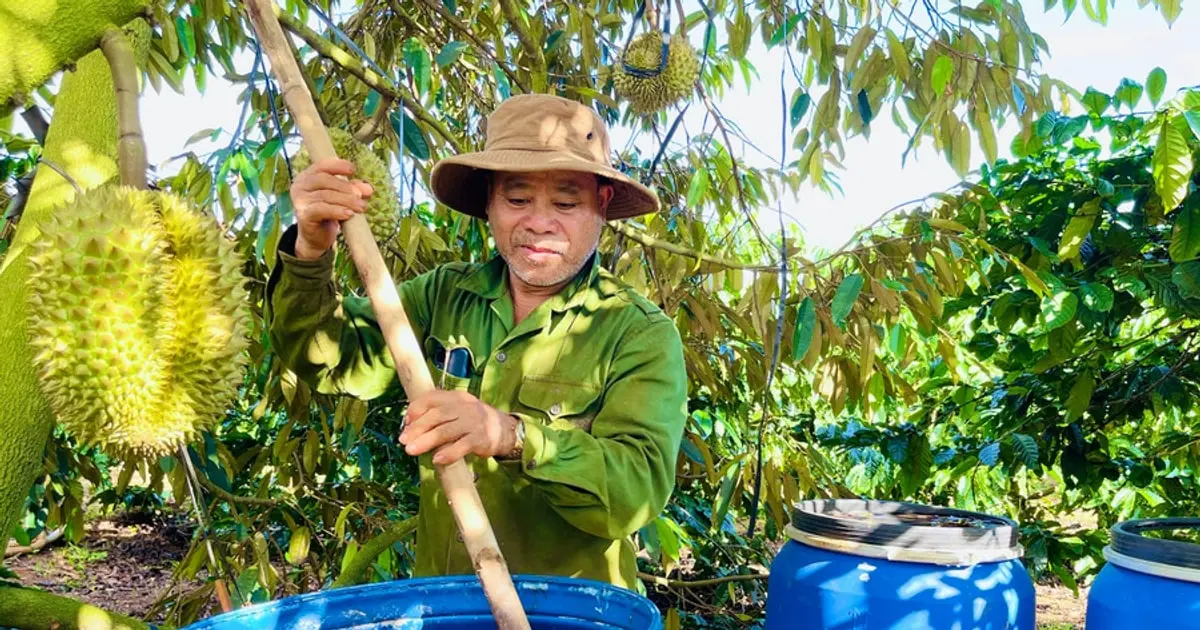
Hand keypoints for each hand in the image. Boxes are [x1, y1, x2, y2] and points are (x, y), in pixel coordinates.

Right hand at [289, 158, 374, 258]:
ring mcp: (299, 200)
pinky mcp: (303, 215)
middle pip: (324, 180)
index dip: (338, 165)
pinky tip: (349, 214)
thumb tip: (368, 189)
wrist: (316, 238)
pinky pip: (321, 209)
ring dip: (346, 200)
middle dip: (346, 187)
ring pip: (325, 195)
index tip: (353, 169)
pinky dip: (337, 211)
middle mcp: (300, 186)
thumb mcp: (342, 199)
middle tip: (361, 195)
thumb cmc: (328, 214)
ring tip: (361, 207)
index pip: (322, 165)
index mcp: (307, 177)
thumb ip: (353, 190)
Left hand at [399, 390, 518, 464]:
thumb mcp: (457, 411)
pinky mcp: (481, 439)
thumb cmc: (473, 422)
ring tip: (411, 451)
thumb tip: (409, 427)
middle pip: (437, 415)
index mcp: (455, 397)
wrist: (505, 429)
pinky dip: (448, 453)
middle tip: (403, 441)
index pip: (431, 398)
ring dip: (426, 441)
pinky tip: (437, 460)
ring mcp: (474, 422)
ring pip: (446, 431)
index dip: (416, 409)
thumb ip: (437, 415)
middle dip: (417, 428)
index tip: (405, 423)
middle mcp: (464, 407)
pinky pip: (462, 446)